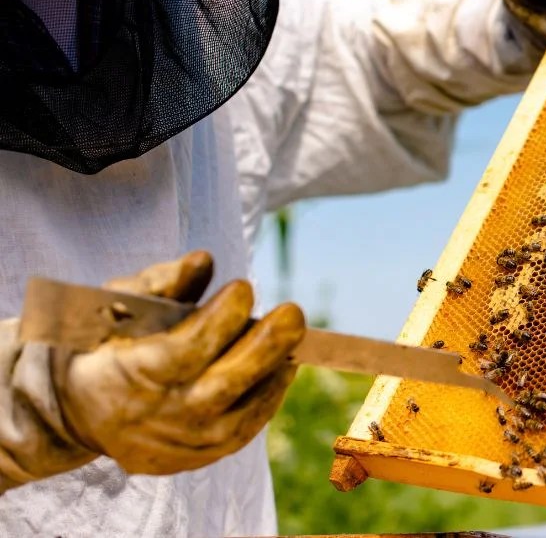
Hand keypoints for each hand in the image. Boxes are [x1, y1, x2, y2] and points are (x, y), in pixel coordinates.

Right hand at [54, 251, 305, 474]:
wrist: (79, 413)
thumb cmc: (105, 346)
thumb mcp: (117, 307)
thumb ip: (160, 283)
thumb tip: (203, 261)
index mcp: (131, 374)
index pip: (186, 349)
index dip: (220, 318)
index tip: (243, 287)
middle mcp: (159, 416)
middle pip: (224, 384)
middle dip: (265, 345)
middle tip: (292, 312)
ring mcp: (182, 443)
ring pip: (243, 412)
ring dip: (275, 369)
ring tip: (292, 333)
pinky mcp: (200, 457)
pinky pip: (247, 429)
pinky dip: (269, 396)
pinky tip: (283, 365)